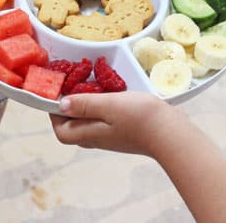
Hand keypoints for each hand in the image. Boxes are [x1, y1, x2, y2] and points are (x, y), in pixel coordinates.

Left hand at [50, 91, 188, 156]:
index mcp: (90, 134)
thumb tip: (60, 105)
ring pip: (90, 123)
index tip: (55, 95)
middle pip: (74, 127)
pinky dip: (102, 107)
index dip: (54, 115)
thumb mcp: (108, 105)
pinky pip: (106, 121)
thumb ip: (84, 104)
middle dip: (69, 108)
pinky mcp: (126, 132)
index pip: (62, 131)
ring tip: (89, 86)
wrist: (171, 133)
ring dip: (86, 106)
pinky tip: (110, 94)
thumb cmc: (140, 118)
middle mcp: (99, 139)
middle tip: (71, 86)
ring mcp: (113, 137)